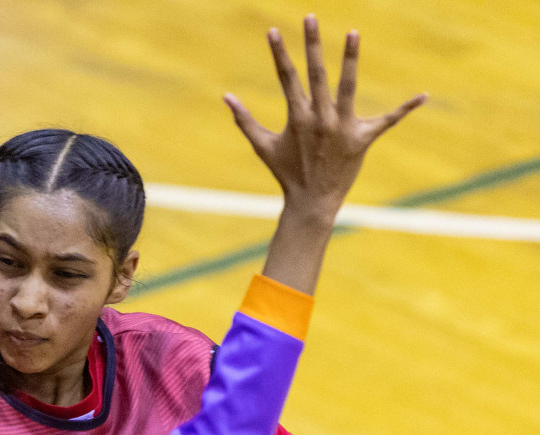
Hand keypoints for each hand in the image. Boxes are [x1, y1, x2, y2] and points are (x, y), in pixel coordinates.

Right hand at [226, 15, 425, 217]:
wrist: (312, 202)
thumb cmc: (287, 173)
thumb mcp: (262, 146)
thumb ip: (244, 120)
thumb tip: (225, 97)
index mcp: (297, 117)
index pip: (287, 78)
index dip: (279, 53)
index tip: (274, 31)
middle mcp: (319, 118)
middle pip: (315, 73)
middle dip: (312, 43)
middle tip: (310, 17)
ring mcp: (342, 127)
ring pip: (348, 86)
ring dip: (350, 59)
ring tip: (353, 32)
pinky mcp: (363, 139)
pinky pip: (387, 121)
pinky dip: (405, 109)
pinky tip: (423, 95)